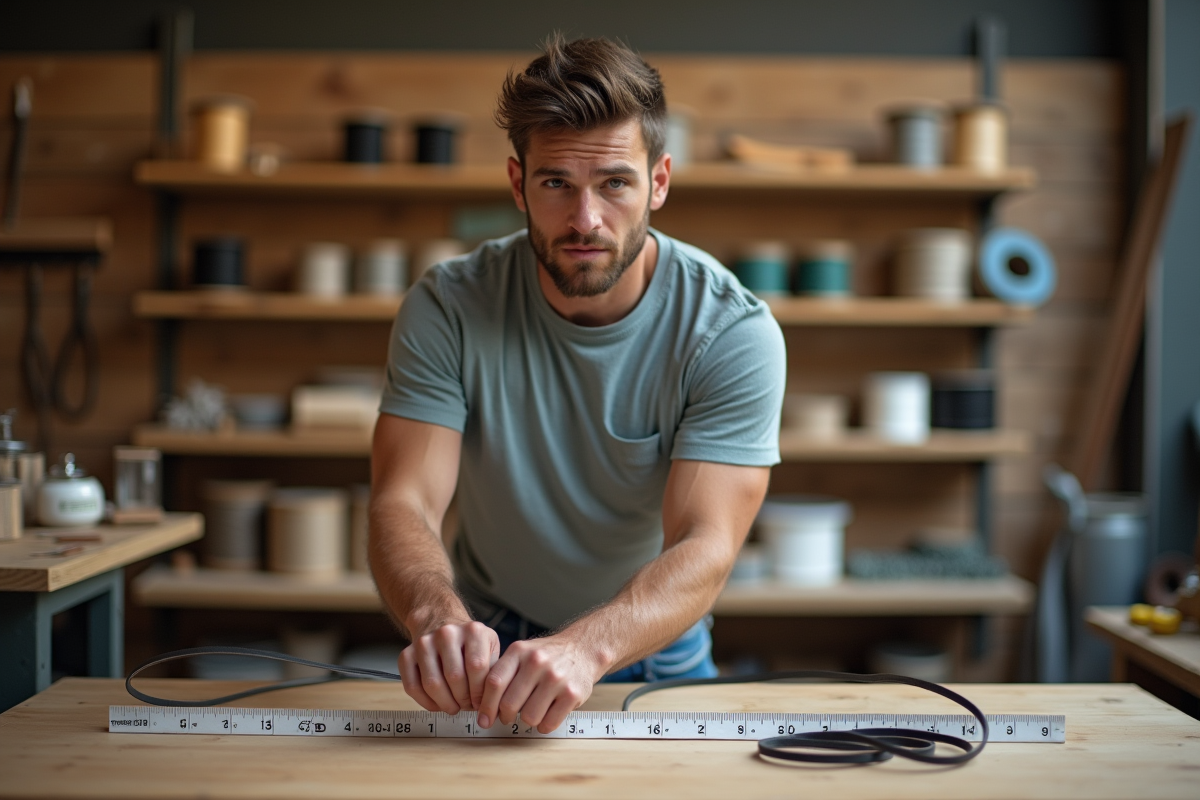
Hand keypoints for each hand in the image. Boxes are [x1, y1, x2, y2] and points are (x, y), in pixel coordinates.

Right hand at [397, 621, 499, 713]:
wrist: (441, 621)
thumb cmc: (470, 642)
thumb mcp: (489, 647)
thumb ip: (493, 670)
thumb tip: (492, 701)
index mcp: (473, 630)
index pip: (477, 667)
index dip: (480, 692)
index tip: (482, 703)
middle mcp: (447, 633)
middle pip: (454, 677)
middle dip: (463, 700)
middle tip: (467, 707)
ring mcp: (424, 642)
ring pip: (432, 684)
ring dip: (445, 704)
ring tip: (454, 707)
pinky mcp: (406, 654)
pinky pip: (412, 687)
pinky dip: (426, 702)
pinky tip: (438, 704)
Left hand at [476, 635, 605, 733]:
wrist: (583, 649)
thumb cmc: (546, 656)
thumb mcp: (522, 652)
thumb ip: (503, 673)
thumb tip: (480, 706)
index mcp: (519, 651)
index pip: (494, 683)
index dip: (485, 705)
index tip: (483, 719)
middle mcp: (537, 662)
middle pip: (509, 704)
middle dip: (504, 717)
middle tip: (507, 717)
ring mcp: (556, 678)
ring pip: (528, 717)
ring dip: (526, 721)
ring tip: (531, 711)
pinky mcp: (572, 694)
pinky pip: (549, 723)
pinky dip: (543, 726)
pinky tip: (546, 716)